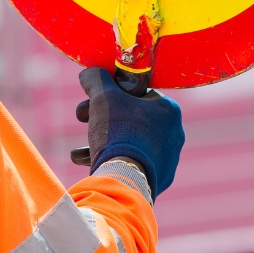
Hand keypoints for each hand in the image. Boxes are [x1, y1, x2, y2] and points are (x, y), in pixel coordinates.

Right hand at [71, 66, 183, 198]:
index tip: (92, 97)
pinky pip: (132, 162)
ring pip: (128, 141)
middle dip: (101, 117)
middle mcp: (174, 133)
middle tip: (81, 117)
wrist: (125, 178)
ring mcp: (167, 159)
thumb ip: (96, 79)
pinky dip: (110, 159)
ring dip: (101, 141)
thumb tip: (88, 73)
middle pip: (130, 117)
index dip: (110, 92)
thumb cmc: (118, 132)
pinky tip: (85, 161)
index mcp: (168, 110)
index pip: (137, 92)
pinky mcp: (158, 179)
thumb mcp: (102, 97)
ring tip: (79, 150)